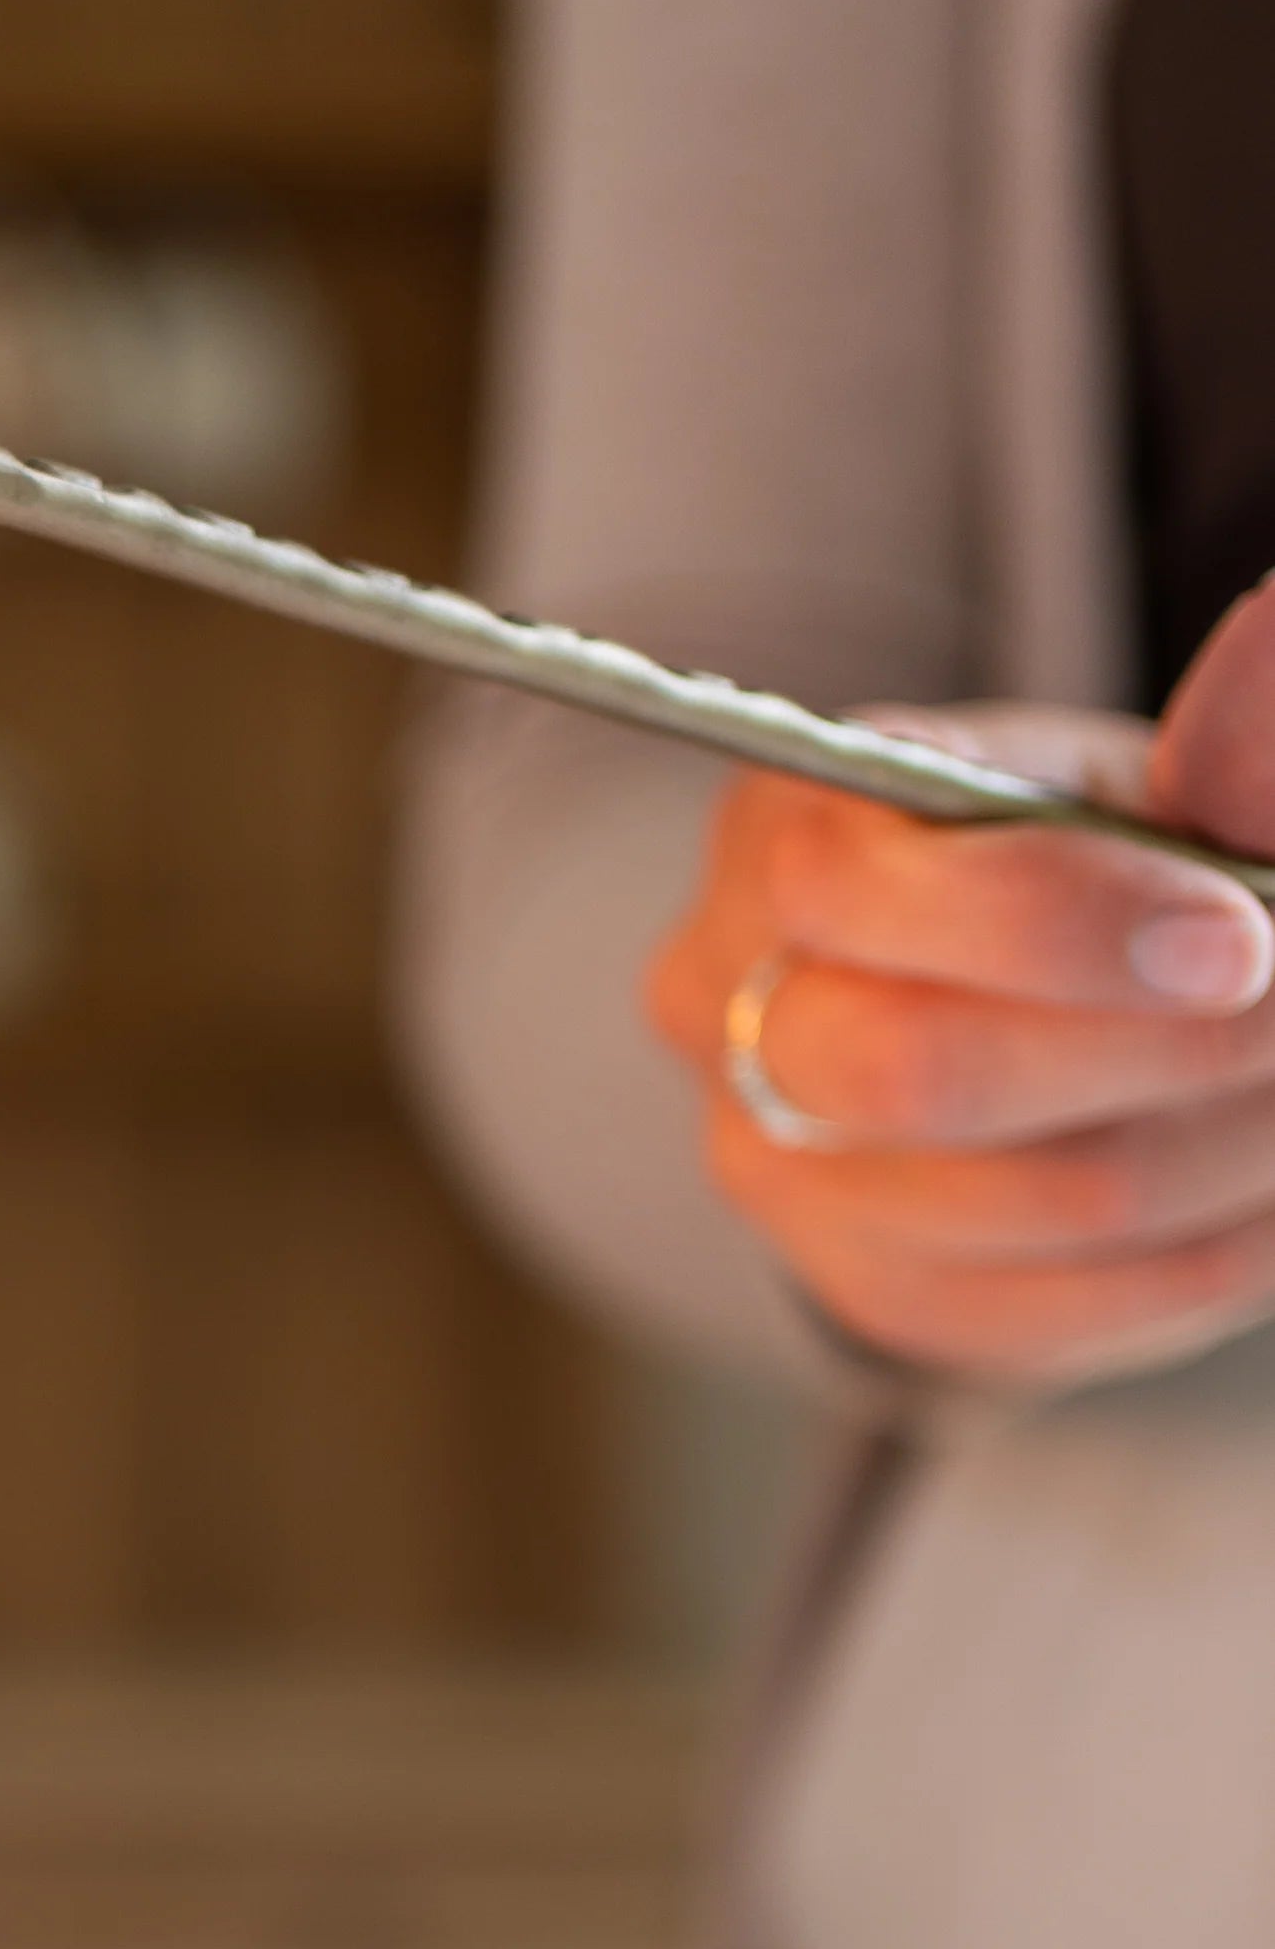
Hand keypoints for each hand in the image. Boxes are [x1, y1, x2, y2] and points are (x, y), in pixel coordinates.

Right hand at [645, 572, 1274, 1383]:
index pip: (844, 889)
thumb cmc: (1101, 873)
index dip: (1055, 921)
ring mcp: (782, 1175)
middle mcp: (729, 1012)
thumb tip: (1272, 641)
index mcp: (775, 838)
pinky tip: (1259, 1182)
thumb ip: (1222, 741)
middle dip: (1159, 1051)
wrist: (1039, 1023)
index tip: (1237, 936)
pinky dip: (1212, 1249)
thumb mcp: (1154, 787)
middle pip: (912, 1073)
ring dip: (1226, 1149)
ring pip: (1033, 1201)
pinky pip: (1073, 1307)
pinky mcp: (873, 1296)